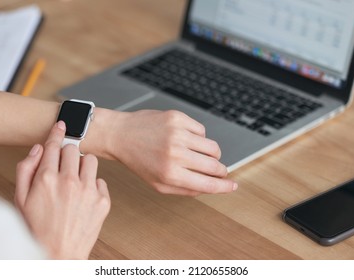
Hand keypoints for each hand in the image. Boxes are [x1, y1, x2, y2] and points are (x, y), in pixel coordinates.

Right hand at [15, 121, 109, 258]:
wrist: (58, 253)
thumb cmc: (37, 228)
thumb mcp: (20, 199)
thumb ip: (26, 169)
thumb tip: (38, 149)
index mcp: (47, 178)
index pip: (54, 145)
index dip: (57, 133)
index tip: (62, 125)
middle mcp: (70, 181)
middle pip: (74, 149)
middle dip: (68, 154)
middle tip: (64, 166)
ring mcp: (89, 191)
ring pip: (91, 160)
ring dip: (83, 166)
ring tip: (75, 180)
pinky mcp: (103, 201)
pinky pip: (101, 181)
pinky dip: (93, 185)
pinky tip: (83, 197)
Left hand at [104, 110, 236, 195]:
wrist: (120, 135)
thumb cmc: (139, 162)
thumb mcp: (158, 184)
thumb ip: (186, 190)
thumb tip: (211, 187)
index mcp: (170, 174)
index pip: (208, 184)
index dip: (224, 186)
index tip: (233, 185)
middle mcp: (175, 154)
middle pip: (215, 165)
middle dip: (221, 170)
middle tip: (218, 170)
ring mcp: (177, 133)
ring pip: (212, 147)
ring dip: (211, 153)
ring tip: (197, 154)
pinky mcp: (177, 118)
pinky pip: (201, 130)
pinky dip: (198, 137)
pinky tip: (184, 139)